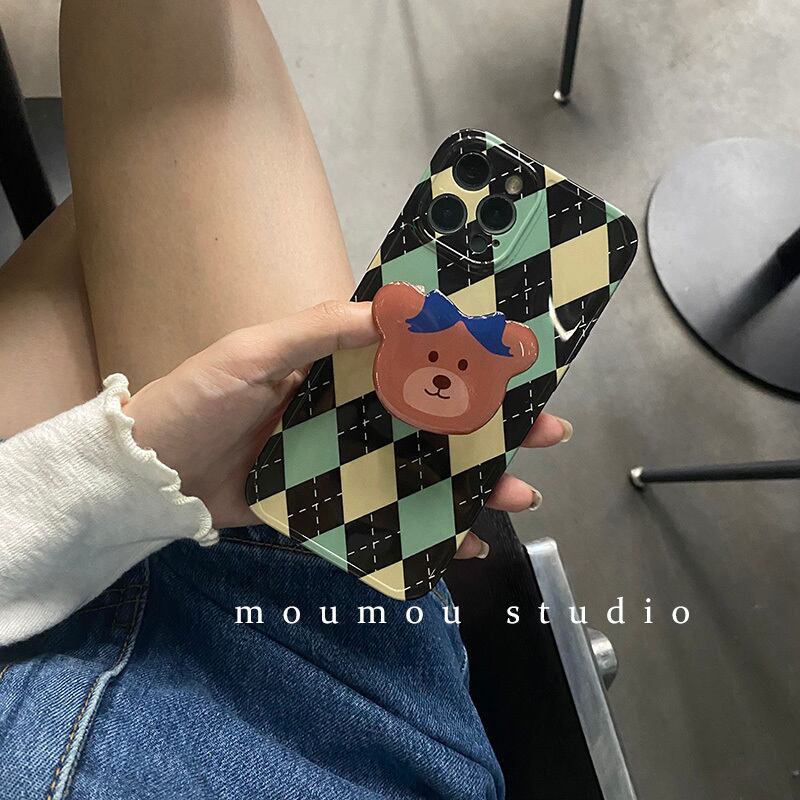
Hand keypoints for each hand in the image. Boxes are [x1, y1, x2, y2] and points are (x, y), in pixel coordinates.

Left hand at [123, 300, 572, 558]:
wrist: (147, 476)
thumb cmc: (194, 400)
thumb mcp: (253, 351)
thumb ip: (316, 328)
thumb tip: (389, 308)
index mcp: (339, 365)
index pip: (418, 356)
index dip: (469, 358)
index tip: (519, 362)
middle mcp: (351, 410)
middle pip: (436, 416)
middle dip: (495, 426)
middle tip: (547, 434)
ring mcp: (345, 458)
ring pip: (424, 467)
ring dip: (474, 481)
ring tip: (517, 496)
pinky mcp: (332, 502)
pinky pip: (388, 514)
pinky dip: (425, 529)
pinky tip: (458, 541)